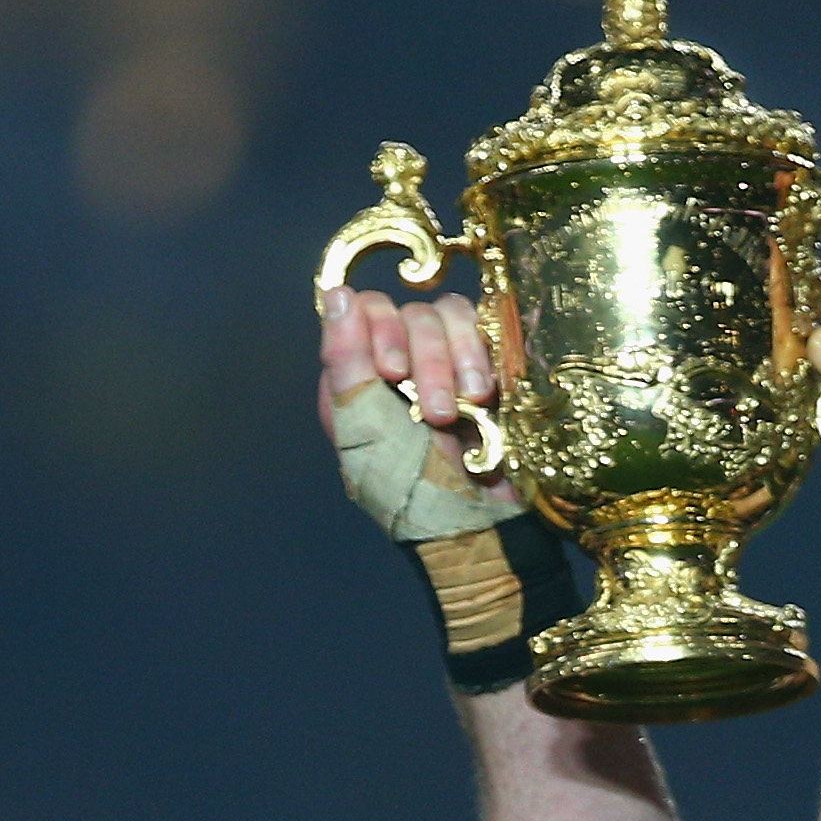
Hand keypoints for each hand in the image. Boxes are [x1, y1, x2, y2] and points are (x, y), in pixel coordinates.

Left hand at [319, 283, 511, 540]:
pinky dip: (480, 358)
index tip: (392, 372)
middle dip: (424, 359)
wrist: (481, 526)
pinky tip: (484, 396)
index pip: (360, 311)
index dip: (377, 329)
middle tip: (436, 413)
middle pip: (405, 311)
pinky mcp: (484, 365)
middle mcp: (396, 363)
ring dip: (454, 360)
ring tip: (464, 410)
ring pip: (445, 315)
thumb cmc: (414, 491)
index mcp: (355, 379)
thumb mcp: (367, 430)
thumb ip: (345, 361)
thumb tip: (335, 293)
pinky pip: (481, 330)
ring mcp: (443, 362)